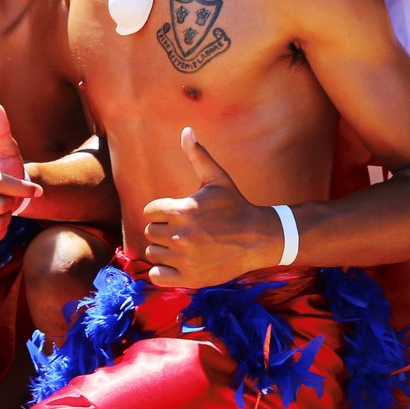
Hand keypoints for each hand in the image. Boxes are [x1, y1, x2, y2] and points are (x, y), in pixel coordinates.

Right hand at [0, 103, 38, 245]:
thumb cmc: (5, 169)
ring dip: (6, 219)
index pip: (3, 184)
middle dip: (13, 204)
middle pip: (1, 206)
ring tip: (2, 207)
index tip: (37, 190)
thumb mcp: (7, 151)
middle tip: (10, 198)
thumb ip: (2, 131)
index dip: (24, 188)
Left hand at [142, 127, 280, 286]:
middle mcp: (179, 235)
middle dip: (164, 230)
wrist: (259, 239)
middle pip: (151, 232)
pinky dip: (163, 271)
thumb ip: (197, 155)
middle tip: (186, 230)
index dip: (163, 212)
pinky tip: (179, 263)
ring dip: (164, 250)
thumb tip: (187, 130)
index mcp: (181, 210)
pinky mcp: (189, 278)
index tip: (181, 214)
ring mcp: (184, 258)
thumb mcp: (217, 179)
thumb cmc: (235, 206)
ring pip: (153, 253)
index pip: (150, 211)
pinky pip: (157, 276)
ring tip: (185, 246)